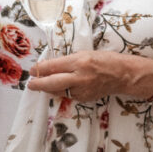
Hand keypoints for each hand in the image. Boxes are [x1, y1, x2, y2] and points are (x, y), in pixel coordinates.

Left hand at [27, 51, 148, 102]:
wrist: (122, 75)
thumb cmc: (104, 59)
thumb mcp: (84, 54)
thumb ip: (67, 61)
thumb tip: (48, 66)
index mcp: (79, 61)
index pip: (54, 66)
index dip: (41, 69)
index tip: (32, 69)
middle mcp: (80, 76)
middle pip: (53, 82)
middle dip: (39, 84)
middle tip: (30, 84)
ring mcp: (82, 89)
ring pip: (59, 91)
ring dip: (48, 88)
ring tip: (41, 85)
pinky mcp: (85, 98)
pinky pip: (69, 95)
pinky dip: (62, 91)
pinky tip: (59, 88)